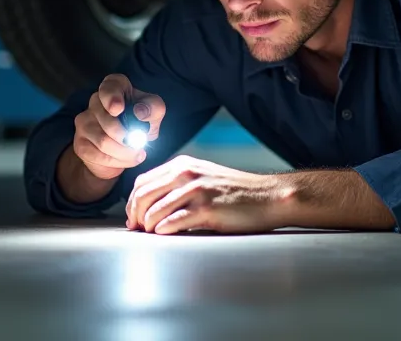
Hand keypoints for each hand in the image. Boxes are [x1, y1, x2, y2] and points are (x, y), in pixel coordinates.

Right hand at [71, 74, 165, 179]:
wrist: (126, 147)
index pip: (109, 87)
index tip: (118, 109)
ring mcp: (84, 121)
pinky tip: (127, 159)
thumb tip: (140, 112)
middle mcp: (95, 101)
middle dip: (127, 137)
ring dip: (125, 152)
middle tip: (140, 145)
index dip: (111, 97)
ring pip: (103, 141)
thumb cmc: (140, 121)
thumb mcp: (154, 112)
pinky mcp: (80, 143)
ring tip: (137, 154)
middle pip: (107, 121)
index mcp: (114, 86)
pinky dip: (117, 161)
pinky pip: (98, 155)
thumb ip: (153, 108)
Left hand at [125, 155, 292, 234]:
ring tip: (152, 235)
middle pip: (143, 195)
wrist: (268, 197)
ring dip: (148, 227)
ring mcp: (197, 190)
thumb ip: (178, 183)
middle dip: (135, 216)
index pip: (142, 181)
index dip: (132, 202)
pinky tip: (165, 235)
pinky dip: (164, 231)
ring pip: (155, 210)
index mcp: (182, 164)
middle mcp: (186, 173)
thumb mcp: (203, 177)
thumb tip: (150, 204)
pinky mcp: (207, 209)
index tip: (133, 218)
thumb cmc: (236, 192)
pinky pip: (174, 222)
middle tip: (137, 230)